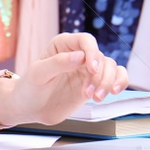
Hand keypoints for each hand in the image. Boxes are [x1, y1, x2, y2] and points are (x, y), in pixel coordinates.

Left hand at [0, 32, 129, 127]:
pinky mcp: (94, 83)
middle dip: (100, 76)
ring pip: (111, 67)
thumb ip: (58, 63)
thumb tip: (80, 56)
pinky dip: (119, 83)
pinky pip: (116, 78)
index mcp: (63, 44)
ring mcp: (87, 70)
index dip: (92, 53)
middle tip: (90, 94)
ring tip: (96, 98)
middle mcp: (78, 54)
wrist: (30, 108)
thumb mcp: (38, 73)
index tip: (91, 69)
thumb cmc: (30, 87)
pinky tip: (113, 92)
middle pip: (101, 57)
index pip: (86, 41)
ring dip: (108, 83)